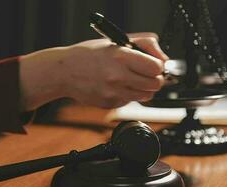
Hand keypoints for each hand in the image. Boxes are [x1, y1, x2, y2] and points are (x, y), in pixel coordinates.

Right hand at [19, 33, 169, 110]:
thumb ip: (143, 44)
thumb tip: (163, 57)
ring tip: (131, 79)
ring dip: (143, 88)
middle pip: (155, 84)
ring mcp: (113, 92)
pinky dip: (128, 95)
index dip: (158, 66)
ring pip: (146, 96)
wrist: (64, 72)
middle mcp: (117, 76)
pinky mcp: (109, 104)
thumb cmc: (88, 55)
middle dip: (154, 79)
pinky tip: (116, 86)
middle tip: (146, 74)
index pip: (156, 67)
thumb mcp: (115, 41)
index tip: (154, 65)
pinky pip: (129, 102)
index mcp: (120, 56)